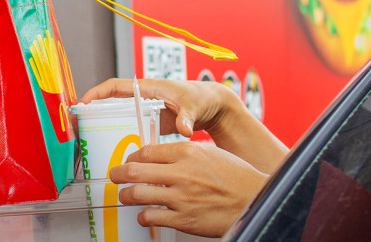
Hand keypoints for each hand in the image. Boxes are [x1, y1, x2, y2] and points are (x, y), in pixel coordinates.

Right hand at [81, 78, 287, 172]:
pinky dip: (122, 138)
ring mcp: (147, 112)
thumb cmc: (202, 98)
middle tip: (79, 128)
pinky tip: (116, 154)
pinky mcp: (152, 124)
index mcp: (149, 89)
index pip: (116, 87)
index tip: (82, 104)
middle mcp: (144, 99)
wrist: (213, 106)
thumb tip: (184, 131)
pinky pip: (131, 129)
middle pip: (111, 103)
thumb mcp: (194, 106)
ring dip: (106, 127)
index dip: (97, 94)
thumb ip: (187, 118)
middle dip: (93, 112)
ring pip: (119, 117)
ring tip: (91, 144)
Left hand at [110, 141, 268, 237]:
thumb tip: (158, 156)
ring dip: (126, 196)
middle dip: (118, 174)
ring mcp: (181, 197)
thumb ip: (183, 153)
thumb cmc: (236, 177)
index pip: (146, 151)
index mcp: (187, 152)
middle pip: (134, 170)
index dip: (131, 157)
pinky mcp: (184, 219)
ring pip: (137, 194)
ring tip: (125, 196)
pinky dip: (143, 216)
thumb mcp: (209, 153)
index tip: (129, 161)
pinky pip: (151, 216)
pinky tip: (145, 214)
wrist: (255, 199)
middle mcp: (182, 173)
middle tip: (115, 176)